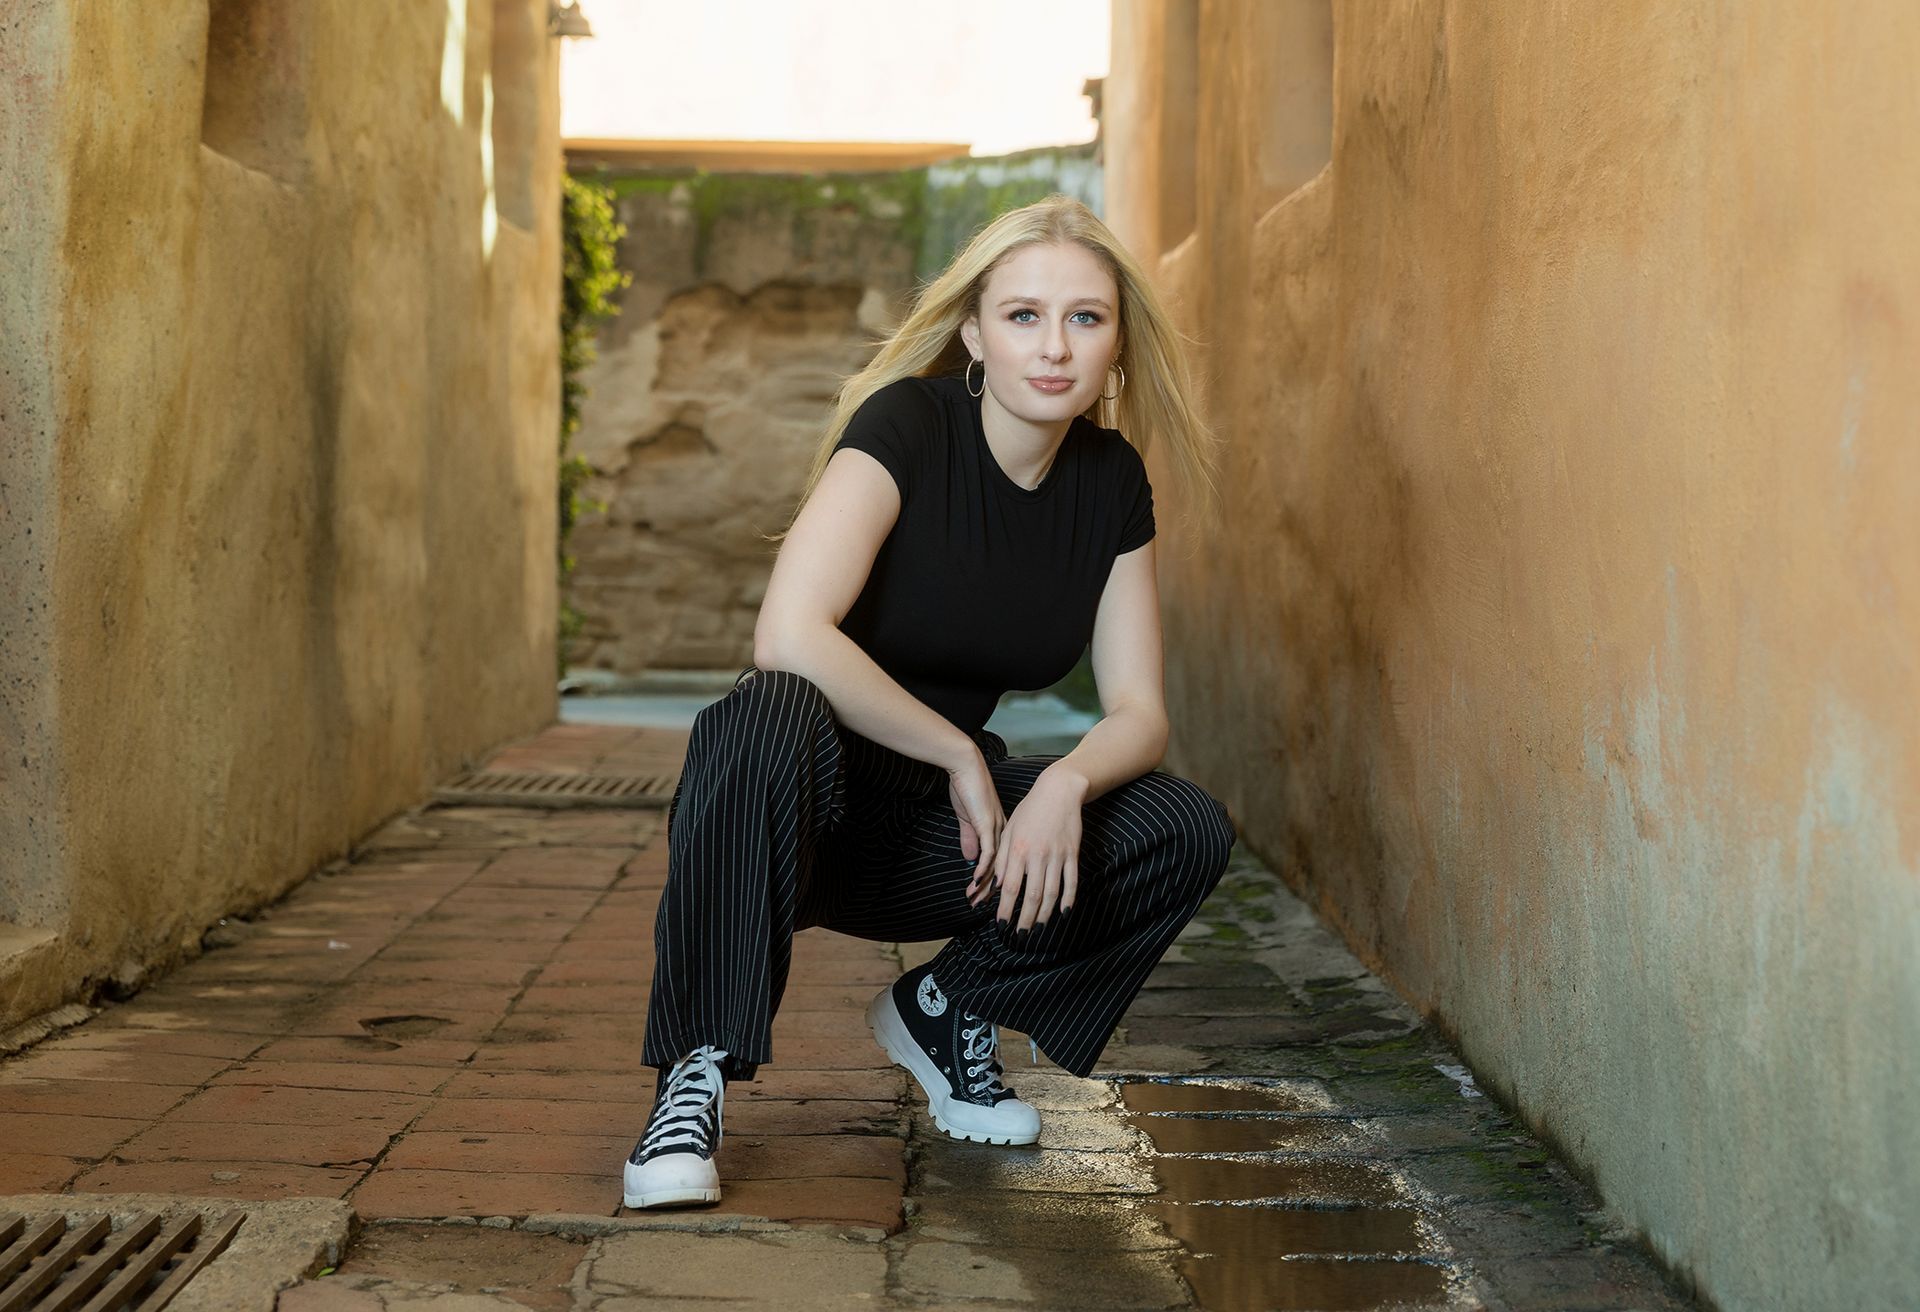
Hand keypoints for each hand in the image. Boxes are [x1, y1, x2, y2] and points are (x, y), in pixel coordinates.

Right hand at [946, 749, 1004, 905]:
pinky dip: (982, 868)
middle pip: (1000, 867)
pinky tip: (977, 882)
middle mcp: (1002, 832)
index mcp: (1000, 830)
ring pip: (994, 863)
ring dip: (984, 884)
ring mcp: (996, 828)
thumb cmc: (967, 787)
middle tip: (979, 907)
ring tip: (975, 901)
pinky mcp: (986, 823)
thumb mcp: (968, 817)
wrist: (967, 766)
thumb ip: (971, 838)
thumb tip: (970, 859)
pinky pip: (988, 851)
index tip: (984, 898)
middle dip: (989, 890)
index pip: (1000, 862)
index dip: (992, 881)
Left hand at [992, 765, 1084, 930]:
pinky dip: (1069, 900)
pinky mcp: (1073, 854)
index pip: (1010, 888)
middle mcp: (1038, 855)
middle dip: (1025, 919)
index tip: (1002, 925)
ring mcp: (1057, 855)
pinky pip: (1072, 882)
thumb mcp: (1009, 830)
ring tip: (1038, 928)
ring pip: (1052, 893)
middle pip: (1032, 896)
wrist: (1058, 791)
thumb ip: (1002, 858)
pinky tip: (1063, 913)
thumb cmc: (1029, 811)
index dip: (1006, 909)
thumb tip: (997, 886)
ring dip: (1045, 914)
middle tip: (1021, 935)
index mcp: (1018, 850)